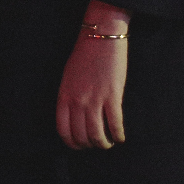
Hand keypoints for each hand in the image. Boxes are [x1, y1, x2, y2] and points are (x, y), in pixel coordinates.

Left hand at [56, 0, 129, 149]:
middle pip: (81, 136)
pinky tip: (120, 137)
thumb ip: (69, 97)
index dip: (72, 143)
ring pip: (97, 135)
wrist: (101, 37)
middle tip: (96, 144)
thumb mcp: (68, 78)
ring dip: (103, 144)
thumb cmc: (84, 56)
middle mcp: (77, 101)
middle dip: (89, 145)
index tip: (80, 146)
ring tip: (108, 143)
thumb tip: (74, 117)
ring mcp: (94, 99)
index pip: (63, 130)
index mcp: (64, 96)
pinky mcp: (112, 96)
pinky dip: (118, 134)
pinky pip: (114, 124)